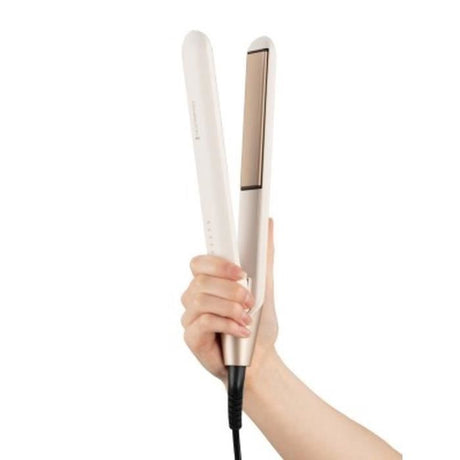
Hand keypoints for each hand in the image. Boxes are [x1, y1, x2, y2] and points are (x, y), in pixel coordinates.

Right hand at [180, 218, 277, 386]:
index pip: (200, 261)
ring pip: (201, 300)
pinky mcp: (191, 337)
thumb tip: (269, 224)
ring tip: (247, 317)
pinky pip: (203, 322)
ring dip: (230, 307)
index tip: (242, 272)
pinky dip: (227, 324)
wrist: (260, 359)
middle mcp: (194, 296)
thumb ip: (263, 256)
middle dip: (231, 289)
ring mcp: (190, 316)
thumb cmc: (258, 323)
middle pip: (200, 280)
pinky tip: (241, 331)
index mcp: (208, 281)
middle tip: (250, 299)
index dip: (218, 263)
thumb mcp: (264, 286)